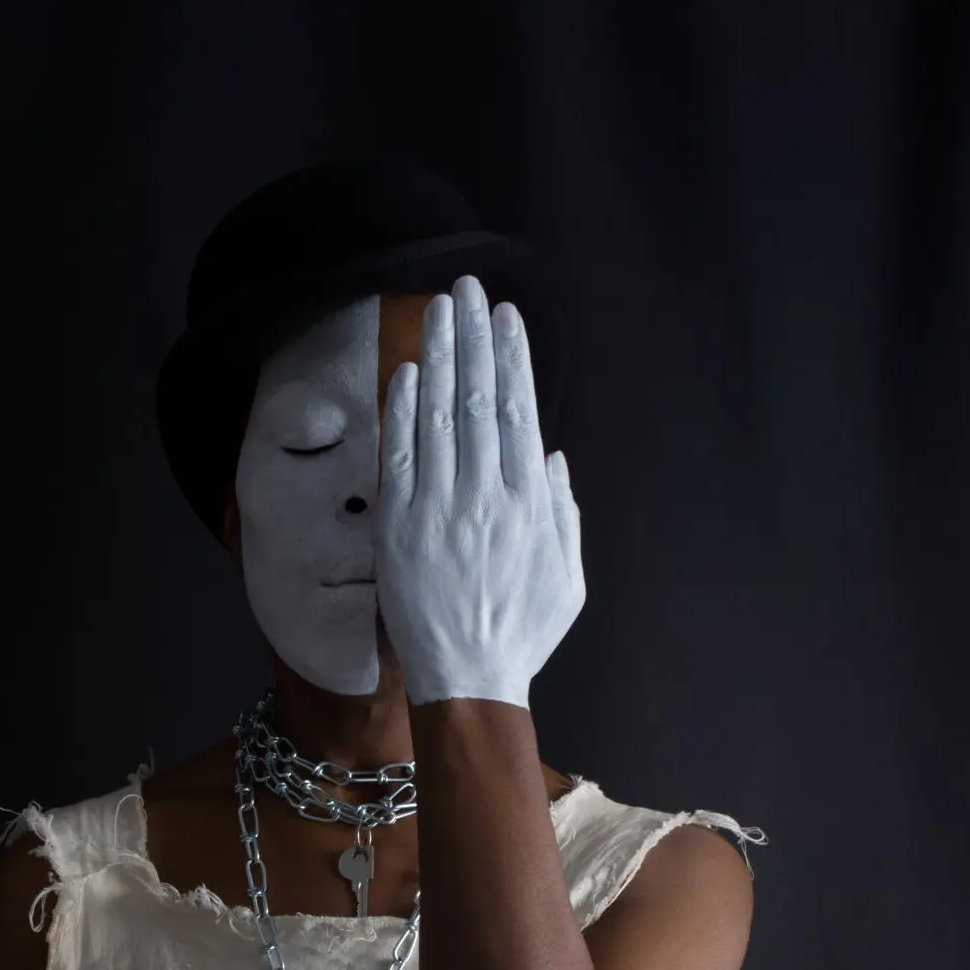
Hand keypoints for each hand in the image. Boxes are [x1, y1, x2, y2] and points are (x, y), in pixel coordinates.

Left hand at [374, 273, 584, 708]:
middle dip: (476, 337)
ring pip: (439, 415)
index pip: (519, 412)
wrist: (468, 680)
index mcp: (530, 506)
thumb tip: (553, 458)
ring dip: (440, 355)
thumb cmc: (521, 635)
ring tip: (441, 309)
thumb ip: (565, 516)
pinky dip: (404, 410)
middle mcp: (486, 497)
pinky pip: (401, 455)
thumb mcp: (569, 580)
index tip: (507, 319)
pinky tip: (407, 371)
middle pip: (479, 398)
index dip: (512, 359)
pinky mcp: (400, 527)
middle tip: (471, 289)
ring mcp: (440, 510)